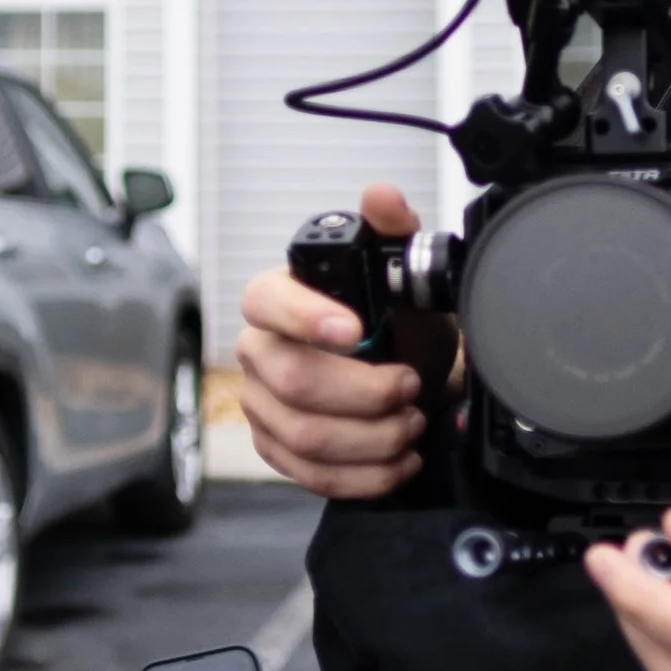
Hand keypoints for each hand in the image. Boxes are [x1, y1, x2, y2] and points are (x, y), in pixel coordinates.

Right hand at [237, 182, 441, 498]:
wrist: (411, 377)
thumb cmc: (397, 325)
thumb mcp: (404, 278)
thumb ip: (394, 232)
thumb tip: (381, 196)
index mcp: (279, 297)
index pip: (267, 302)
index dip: (307, 318)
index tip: (357, 332)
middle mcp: (259, 350)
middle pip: (295, 382)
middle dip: (366, 394)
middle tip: (410, 387)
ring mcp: (261, 404)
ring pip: (308, 437)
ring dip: (374, 438)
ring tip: (410, 424)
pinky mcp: (276, 449)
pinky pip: (312, 475)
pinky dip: (367, 475)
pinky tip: (398, 460)